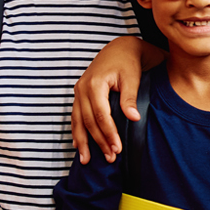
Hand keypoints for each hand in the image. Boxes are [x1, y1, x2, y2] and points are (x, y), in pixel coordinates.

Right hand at [71, 36, 147, 163]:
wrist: (119, 49)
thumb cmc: (128, 63)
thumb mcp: (132, 78)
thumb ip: (130, 98)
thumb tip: (134, 118)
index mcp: (95, 84)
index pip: (101, 115)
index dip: (109, 133)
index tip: (117, 148)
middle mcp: (82, 88)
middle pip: (89, 121)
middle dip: (99, 142)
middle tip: (110, 158)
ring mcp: (78, 92)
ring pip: (78, 121)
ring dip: (83, 142)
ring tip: (87, 160)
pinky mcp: (79, 95)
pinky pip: (76, 116)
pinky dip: (77, 132)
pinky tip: (79, 146)